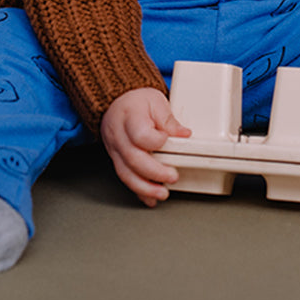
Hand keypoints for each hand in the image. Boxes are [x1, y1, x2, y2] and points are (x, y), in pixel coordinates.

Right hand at [100, 88, 191, 206]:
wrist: (116, 102)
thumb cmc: (137, 102)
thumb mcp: (156, 101)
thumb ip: (169, 120)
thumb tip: (184, 135)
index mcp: (129, 117)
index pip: (140, 135)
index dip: (157, 141)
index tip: (168, 140)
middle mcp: (119, 135)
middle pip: (133, 158)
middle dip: (154, 172)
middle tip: (172, 176)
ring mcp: (115, 149)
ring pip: (125, 173)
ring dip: (145, 187)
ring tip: (162, 193)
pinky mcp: (116, 159)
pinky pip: (125, 178)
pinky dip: (138, 191)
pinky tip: (150, 198)